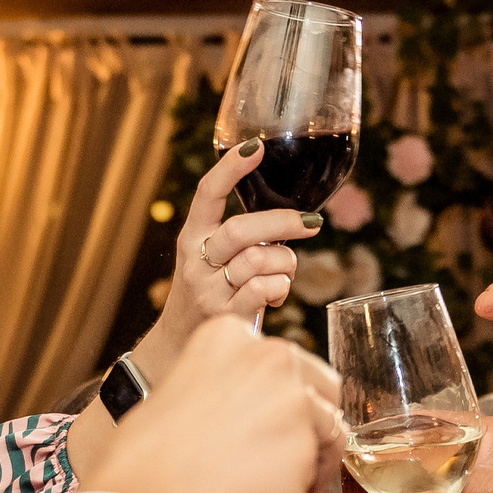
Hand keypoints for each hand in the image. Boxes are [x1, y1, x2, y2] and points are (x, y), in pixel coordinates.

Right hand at [85, 318, 338, 492]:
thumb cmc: (148, 457)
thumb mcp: (177, 391)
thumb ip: (224, 389)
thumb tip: (247, 414)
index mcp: (232, 335)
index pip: (281, 362)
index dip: (277, 397)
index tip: (265, 423)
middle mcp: (271, 356)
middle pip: (320, 386)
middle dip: (309, 421)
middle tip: (283, 455)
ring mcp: (295, 400)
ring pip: (328, 429)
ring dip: (309, 460)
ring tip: (275, 490)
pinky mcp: (308, 446)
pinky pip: (319, 471)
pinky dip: (301, 491)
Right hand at [136, 141, 311, 375]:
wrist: (180, 346)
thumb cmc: (211, 294)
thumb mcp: (214, 260)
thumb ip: (243, 239)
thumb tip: (296, 219)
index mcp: (192, 237)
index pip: (207, 194)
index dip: (230, 168)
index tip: (255, 147)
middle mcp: (195, 261)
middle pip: (241, 229)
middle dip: (283, 223)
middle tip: (312, 223)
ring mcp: (208, 290)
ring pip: (259, 260)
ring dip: (284, 264)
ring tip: (283, 274)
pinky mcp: (225, 317)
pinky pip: (264, 290)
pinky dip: (281, 289)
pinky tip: (275, 296)